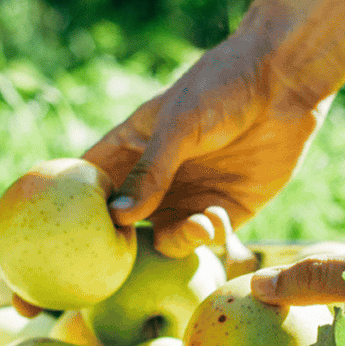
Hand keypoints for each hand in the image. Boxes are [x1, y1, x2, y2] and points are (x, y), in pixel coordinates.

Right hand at [83, 31, 331, 258]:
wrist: (283, 81)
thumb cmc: (222, 87)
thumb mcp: (179, 126)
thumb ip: (150, 172)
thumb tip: (117, 217)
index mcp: (132, 148)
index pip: (89, 184)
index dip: (72, 212)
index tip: (61, 237)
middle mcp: (156, 178)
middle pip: (124, 225)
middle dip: (122, 247)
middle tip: (120, 264)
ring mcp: (190, 195)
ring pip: (166, 238)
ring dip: (177, 239)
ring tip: (196, 224)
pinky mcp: (227, 207)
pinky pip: (206, 235)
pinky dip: (207, 233)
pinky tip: (215, 218)